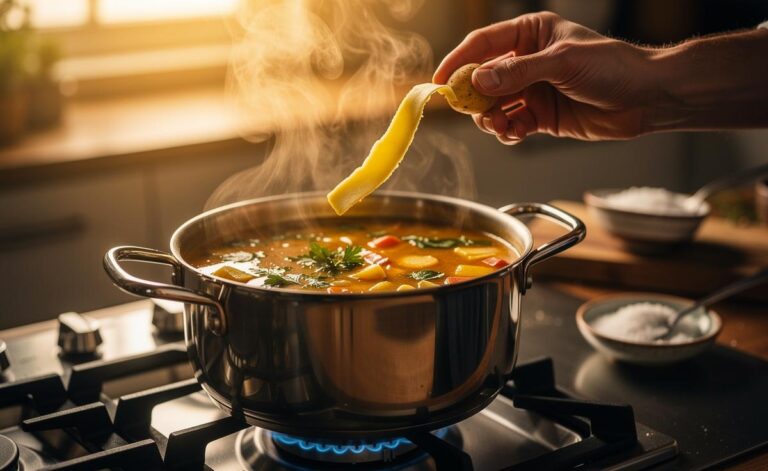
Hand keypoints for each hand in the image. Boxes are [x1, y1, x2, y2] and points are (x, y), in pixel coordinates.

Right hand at [434, 12, 657, 143]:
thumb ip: (518, 72)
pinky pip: (512, 125)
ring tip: (498, 125)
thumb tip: (478, 79)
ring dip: (490, 117)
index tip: (439, 81)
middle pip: (483, 78)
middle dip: (473, 96)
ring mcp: (533, 90)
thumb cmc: (612, 67)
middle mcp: (527, 61)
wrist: (646, 98)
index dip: (459, 60)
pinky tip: (512, 134)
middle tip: (469, 110)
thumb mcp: (562, 63)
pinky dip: (507, 132)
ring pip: (495, 105)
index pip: (483, 43)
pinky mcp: (541, 116)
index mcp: (531, 34)